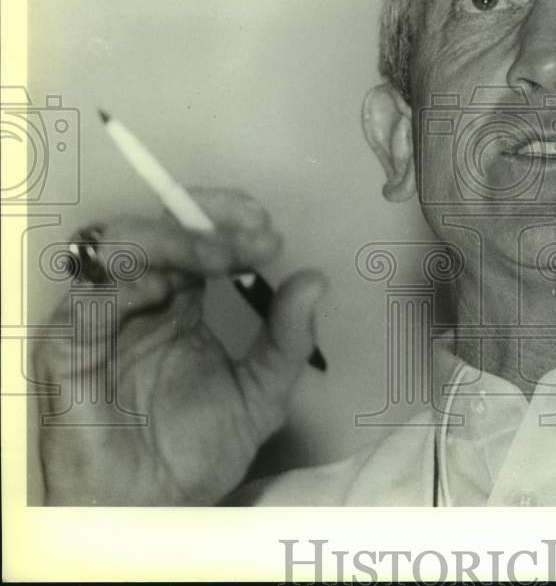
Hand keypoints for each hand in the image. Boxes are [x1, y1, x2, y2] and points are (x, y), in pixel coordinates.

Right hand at [33, 188, 328, 505]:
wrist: (154, 508)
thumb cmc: (198, 452)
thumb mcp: (262, 392)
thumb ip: (287, 338)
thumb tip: (316, 279)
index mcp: (178, 303)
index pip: (196, 238)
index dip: (228, 221)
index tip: (269, 232)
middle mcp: (137, 301)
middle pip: (158, 229)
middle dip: (207, 221)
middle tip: (254, 234)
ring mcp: (100, 319)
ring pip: (118, 248)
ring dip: (173, 240)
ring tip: (222, 255)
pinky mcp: (66, 347)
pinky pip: (87, 299)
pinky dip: (128, 283)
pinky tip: (171, 292)